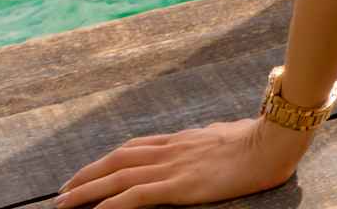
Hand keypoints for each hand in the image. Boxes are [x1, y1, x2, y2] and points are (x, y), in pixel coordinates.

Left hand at [58, 116, 311, 207]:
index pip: (133, 149)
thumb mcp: (225, 135)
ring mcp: (174, 167)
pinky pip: (136, 195)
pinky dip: (111, 205)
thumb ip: (207, 140)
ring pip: (117, 177)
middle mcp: (171, 150)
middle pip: (116, 161)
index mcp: (181, 140)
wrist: (274, 139)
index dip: (105, 160)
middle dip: (85, 176)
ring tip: (64, 203)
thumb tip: (206, 140)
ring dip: (86, 190)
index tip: (87, 172)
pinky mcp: (181, 185)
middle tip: (61, 192)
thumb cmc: (258, 137)